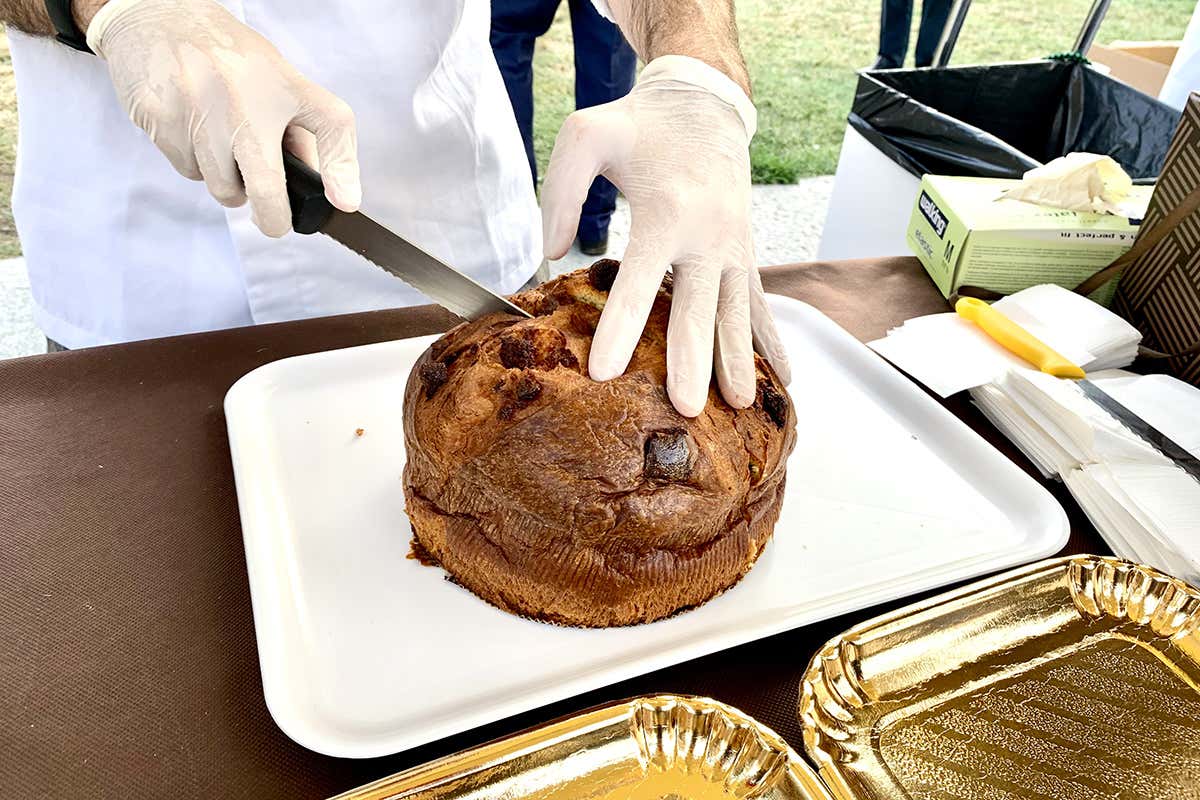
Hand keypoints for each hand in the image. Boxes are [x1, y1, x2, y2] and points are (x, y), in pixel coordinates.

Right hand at [86, 0, 359, 235]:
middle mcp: (244, 97)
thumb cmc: (228, 58)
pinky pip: (187, 171)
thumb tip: (323, 190)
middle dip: (271, 218)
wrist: (158, 16)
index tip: (342, 203)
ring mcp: (200, 110)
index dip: (340, 169)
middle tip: (272, 219)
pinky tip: (193, 129)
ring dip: (226, 182)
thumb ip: (304, 135)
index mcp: (284, 85)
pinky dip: (195, 163)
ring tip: (223, 144)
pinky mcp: (162, 119)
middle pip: (266, 188)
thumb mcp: (279, 82)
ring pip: (221, 187)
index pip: (332, 125)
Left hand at [541, 56, 789, 417]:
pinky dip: (772, 343)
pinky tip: (783, 380)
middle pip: (697, 310)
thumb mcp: (588, 135)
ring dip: (739, 362)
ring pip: (735, 316)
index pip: (639, 280)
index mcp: (666, 212)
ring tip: (739, 406)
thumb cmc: (641, 125)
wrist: (705, 106)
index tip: (605, 372)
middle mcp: (706, 236)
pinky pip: (760, 307)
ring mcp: (733, 249)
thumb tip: (552, 254)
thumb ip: (562, 189)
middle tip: (684, 408)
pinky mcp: (745, 257)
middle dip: (691, 362)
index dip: (621, 328)